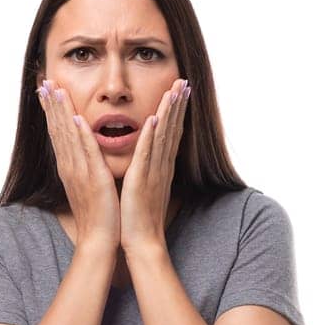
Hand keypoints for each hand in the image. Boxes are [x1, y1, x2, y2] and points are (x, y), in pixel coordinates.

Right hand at [36, 78, 119, 249]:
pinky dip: (82, 136)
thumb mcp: (87, 185)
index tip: (46, 90)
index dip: (52, 110)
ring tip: (56, 90)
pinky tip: (78, 119)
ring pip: (69, 136)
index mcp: (70, 167)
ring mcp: (80, 172)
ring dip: (62, 112)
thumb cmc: (97, 214)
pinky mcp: (94, 179)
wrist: (98, 240)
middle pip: (58, 130)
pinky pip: (87, 154)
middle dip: (51, 105)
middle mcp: (70, 166)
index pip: (58, 132)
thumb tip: (82, 153)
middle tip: (44, 81)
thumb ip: (84, 167)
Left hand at [119, 78, 189, 252]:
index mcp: (161, 168)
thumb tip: (150, 161)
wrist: (142, 244)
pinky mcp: (142, 181)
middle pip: (172, 130)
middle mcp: (162, 167)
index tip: (181, 92)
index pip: (171, 134)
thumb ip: (150, 172)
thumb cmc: (141, 220)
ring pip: (164, 137)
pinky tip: (154, 119)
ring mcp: (154, 173)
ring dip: (169, 112)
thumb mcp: (147, 190)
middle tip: (184, 81)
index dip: (177, 112)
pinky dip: (152, 137)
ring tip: (174, 90)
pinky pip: (148, 155)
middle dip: (178, 105)